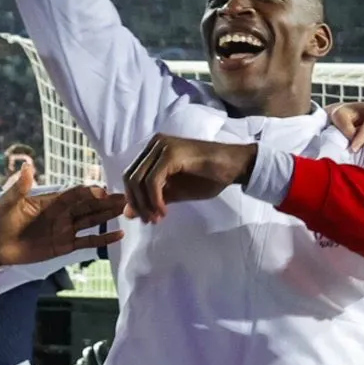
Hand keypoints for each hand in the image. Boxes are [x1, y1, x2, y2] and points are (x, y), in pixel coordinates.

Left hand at [0, 163, 126, 275]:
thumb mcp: (8, 202)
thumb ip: (20, 187)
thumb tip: (27, 166)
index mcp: (51, 201)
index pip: (74, 195)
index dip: (88, 192)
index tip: (103, 190)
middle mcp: (62, 214)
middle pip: (89, 206)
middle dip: (107, 201)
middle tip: (126, 198)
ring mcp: (66, 229)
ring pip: (93, 221)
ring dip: (109, 215)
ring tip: (127, 210)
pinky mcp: (65, 246)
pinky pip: (88, 241)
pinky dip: (103, 239)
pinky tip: (119, 234)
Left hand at [121, 133, 256, 221]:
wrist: (235, 166)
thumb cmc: (210, 177)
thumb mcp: (176, 191)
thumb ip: (152, 199)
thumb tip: (127, 213)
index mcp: (153, 150)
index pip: (130, 176)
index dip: (134, 200)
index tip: (146, 218)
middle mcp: (155, 144)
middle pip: (130, 177)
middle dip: (137, 203)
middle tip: (150, 220)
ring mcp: (162, 147)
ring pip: (138, 180)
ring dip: (145, 204)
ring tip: (158, 218)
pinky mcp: (171, 154)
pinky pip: (152, 181)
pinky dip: (154, 199)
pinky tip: (164, 210)